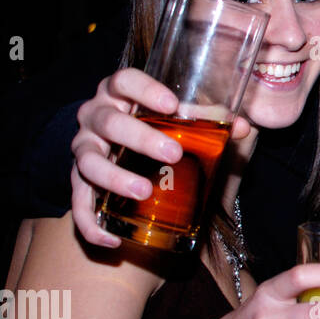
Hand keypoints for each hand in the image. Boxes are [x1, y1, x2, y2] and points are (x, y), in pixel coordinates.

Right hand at [71, 68, 252, 247]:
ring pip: (88, 161)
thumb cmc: (157, 125)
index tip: (172, 104)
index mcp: (120, 93)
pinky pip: (77, 204)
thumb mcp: (181, 118)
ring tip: (143, 191)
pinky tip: (112, 238)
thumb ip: (210, 120)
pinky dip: (90, 223)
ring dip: (114, 177)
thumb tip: (242, 127)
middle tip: (173, 153)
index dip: (145, 89)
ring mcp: (84, 149)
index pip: (125, 80)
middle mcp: (96, 117)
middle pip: (110, 122)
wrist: (120, 148)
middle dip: (140, 138)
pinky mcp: (77, 181)